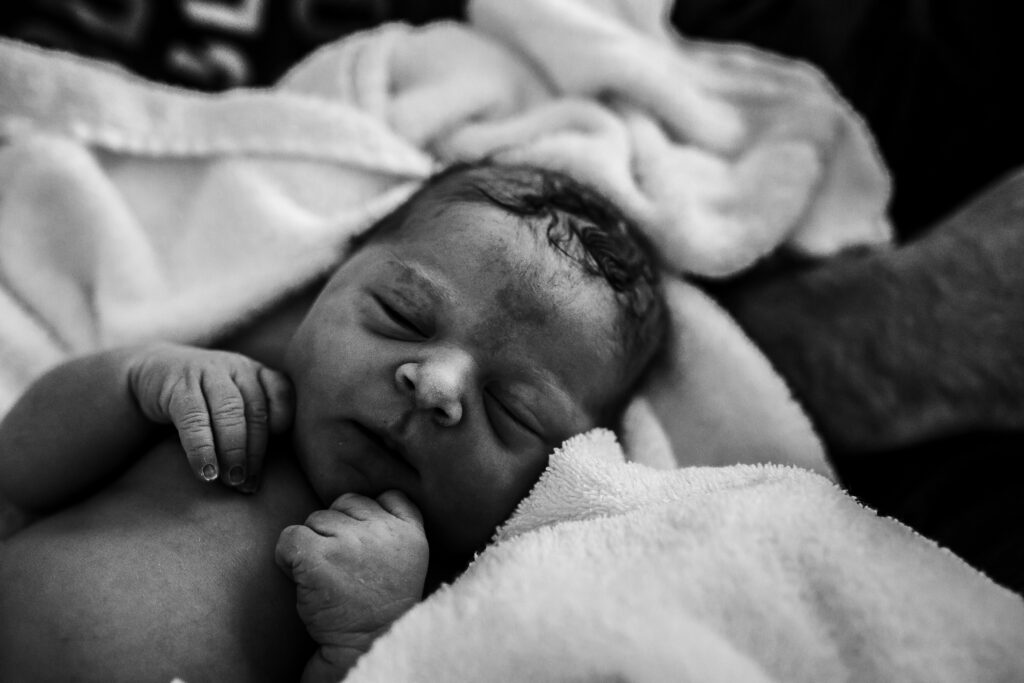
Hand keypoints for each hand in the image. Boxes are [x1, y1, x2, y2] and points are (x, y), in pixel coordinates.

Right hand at [128, 343, 292, 490]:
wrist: (153, 372)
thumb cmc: (205, 399)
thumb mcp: (234, 401)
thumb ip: (253, 424)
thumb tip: (260, 476)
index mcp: (256, 372)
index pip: (281, 392)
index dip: (283, 421)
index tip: (277, 449)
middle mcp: (237, 368)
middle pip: (255, 410)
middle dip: (256, 451)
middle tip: (249, 484)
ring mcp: (208, 373)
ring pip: (228, 412)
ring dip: (233, 450)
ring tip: (233, 480)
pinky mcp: (178, 386)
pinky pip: (194, 419)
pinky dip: (202, 448)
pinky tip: (206, 470)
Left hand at [275, 491, 428, 677]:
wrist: (363, 646)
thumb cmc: (380, 605)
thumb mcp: (409, 560)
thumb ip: (393, 527)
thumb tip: (355, 505)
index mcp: (410, 531)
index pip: (388, 496)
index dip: (369, 515)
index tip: (366, 544)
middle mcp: (382, 531)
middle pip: (347, 503)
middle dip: (339, 528)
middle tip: (344, 566)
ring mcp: (349, 541)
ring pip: (317, 518)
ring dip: (315, 543)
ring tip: (328, 576)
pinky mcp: (317, 557)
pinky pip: (289, 537)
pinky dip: (287, 557)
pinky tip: (302, 578)